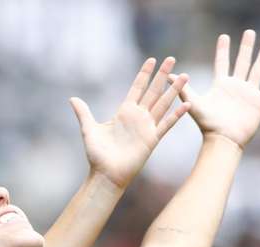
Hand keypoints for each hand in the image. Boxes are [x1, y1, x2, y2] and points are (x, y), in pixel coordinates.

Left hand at [70, 57, 189, 188]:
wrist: (106, 174)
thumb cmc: (97, 155)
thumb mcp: (89, 130)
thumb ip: (83, 113)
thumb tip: (72, 98)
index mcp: (124, 112)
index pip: (136, 88)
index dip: (144, 74)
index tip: (152, 60)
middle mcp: (138, 117)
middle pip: (153, 91)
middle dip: (162, 75)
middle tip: (172, 59)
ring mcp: (147, 127)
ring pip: (163, 104)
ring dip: (174, 90)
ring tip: (185, 76)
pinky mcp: (152, 139)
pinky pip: (166, 124)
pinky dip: (176, 115)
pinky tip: (187, 104)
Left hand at [179, 30, 259, 148]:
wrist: (223, 139)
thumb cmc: (207, 124)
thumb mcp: (194, 103)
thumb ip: (183, 89)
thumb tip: (168, 75)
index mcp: (221, 85)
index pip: (222, 62)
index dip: (223, 50)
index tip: (224, 36)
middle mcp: (236, 86)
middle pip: (243, 62)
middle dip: (246, 47)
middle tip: (249, 32)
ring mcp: (249, 93)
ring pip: (258, 69)